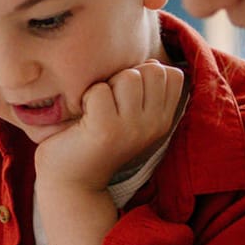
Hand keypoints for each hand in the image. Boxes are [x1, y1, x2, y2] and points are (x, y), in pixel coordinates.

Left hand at [34, 59, 185, 191]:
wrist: (72, 181)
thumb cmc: (96, 139)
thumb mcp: (130, 114)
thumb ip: (145, 89)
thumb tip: (152, 62)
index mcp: (162, 120)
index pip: (172, 75)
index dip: (146, 74)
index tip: (127, 95)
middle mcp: (154, 125)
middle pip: (153, 70)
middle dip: (127, 76)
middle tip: (109, 102)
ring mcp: (132, 128)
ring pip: (129, 76)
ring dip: (107, 86)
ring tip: (96, 109)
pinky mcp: (107, 129)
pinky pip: (100, 90)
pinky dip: (86, 97)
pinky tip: (83, 117)